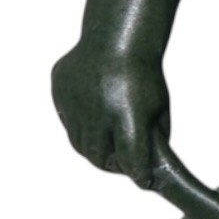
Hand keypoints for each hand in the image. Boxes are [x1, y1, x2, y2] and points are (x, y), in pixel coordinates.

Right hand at [51, 43, 168, 187]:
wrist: (118, 38)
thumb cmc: (144, 75)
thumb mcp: (158, 108)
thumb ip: (152, 138)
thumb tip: (147, 165)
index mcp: (128, 116)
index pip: (132, 160)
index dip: (138, 173)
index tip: (143, 181)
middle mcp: (98, 112)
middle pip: (100, 157)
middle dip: (113, 165)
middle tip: (122, 164)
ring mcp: (74, 103)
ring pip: (80, 144)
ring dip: (94, 148)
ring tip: (108, 143)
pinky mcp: (60, 93)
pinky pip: (68, 122)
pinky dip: (81, 125)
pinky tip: (94, 116)